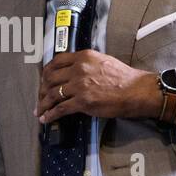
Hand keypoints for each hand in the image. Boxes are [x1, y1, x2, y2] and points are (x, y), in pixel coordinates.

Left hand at [35, 51, 161, 123]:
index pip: (56, 61)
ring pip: (52, 94)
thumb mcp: (103, 61)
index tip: (44, 80)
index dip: (46, 72)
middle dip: (42, 90)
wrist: (136, 91)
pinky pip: (60, 109)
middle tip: (40, 97)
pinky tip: (46, 118)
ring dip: (43, 104)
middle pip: (51, 78)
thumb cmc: (123, 77)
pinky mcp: (82, 101)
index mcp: (83, 57)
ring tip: (39, 110)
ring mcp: (79, 85)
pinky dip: (50, 114)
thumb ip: (86, 63)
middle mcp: (79, 69)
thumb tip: (73, 70)